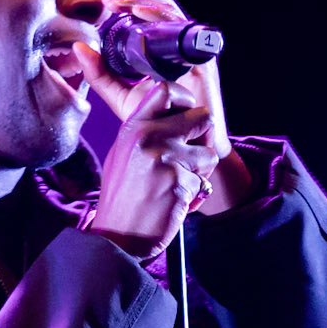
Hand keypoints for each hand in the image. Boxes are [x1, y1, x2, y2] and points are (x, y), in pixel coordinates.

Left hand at [76, 0, 251, 225]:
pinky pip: (183, 31)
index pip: (150, 7)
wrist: (191, 149)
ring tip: (119, 2)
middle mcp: (181, 41)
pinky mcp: (203, 60)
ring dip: (144, 2)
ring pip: (171, 11)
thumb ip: (100, 75)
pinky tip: (142, 16)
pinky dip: (164, 20)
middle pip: (160, 2)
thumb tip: (78, 47)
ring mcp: (194, 48)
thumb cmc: (160, 121)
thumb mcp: (122, 97)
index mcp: (165, 44)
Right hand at [79, 75, 218, 258]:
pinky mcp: (178, 181)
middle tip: (192, 159)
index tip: (189, 116)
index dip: (187, 100)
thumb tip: (177, 111)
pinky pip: (204, 182)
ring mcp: (164, 158)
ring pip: (209, 153)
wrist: (118, 237)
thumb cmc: (123, 198)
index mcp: (133, 126)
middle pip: (202, 117)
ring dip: (202, 172)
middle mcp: (148, 136)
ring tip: (180, 185)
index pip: (166, 90)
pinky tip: (176, 203)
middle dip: (204, 139)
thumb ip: (146, 130)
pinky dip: (195, 196)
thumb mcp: (123, 154)